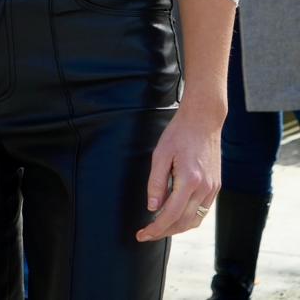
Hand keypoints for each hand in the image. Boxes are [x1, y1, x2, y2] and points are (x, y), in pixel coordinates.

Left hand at [136, 97, 223, 241]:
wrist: (204, 121)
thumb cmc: (179, 134)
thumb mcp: (160, 155)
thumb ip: (156, 183)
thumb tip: (152, 207)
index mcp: (190, 180)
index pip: (171, 215)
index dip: (155, 228)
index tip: (142, 235)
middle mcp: (205, 188)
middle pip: (184, 222)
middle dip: (164, 232)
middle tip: (146, 234)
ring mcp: (213, 189)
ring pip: (195, 219)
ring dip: (177, 228)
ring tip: (158, 228)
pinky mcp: (216, 186)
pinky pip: (202, 210)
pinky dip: (188, 218)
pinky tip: (175, 216)